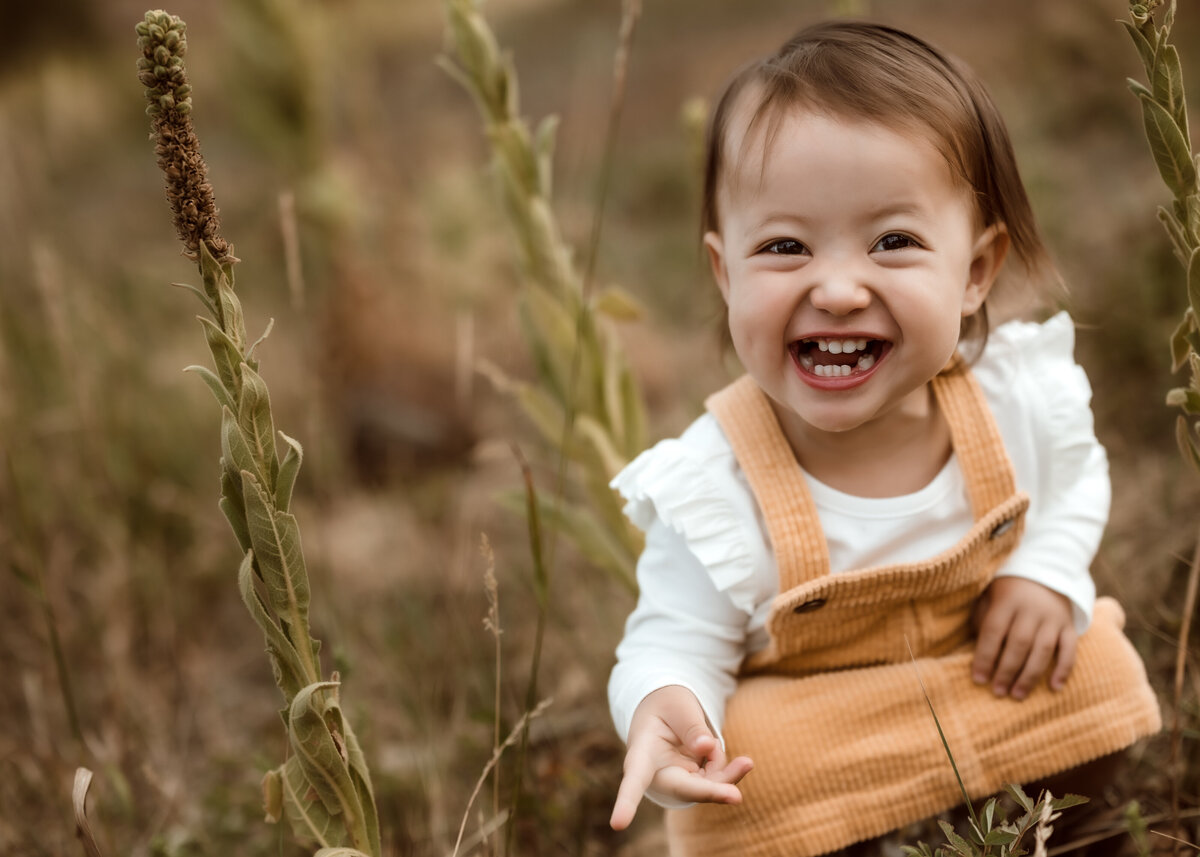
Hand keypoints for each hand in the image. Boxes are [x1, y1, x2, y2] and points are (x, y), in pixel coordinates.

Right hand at [610, 685, 753, 830]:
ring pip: (706, 788)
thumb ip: (691, 726)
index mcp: (642, 751)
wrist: (669, 709)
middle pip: (683, 788)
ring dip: (728, 778)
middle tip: (735, 796)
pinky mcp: (696, 782)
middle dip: (709, 792)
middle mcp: (657, 773)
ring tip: (746, 763)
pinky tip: (744, 763)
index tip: (618, 824)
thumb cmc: (667, 705)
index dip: (627, 801)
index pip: (635, 776)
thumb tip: (706, 748)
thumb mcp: (678, 705)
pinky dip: (731, 773)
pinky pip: (718, 783)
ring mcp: (678, 780)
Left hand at [971, 577, 1076, 699]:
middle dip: (1007, 671)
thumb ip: (982, 620)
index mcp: (1007, 601)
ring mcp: (1053, 618)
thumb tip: (976, 653)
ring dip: (1030, 675)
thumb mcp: (990, 596)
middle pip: (1019, 644)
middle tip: (998, 692)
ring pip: (1043, 650)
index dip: (985, 656)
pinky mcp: (1069, 626)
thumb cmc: (1008, 591)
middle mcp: (1031, 610)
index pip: (994, 631)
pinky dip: (1064, 669)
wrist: (1046, 571)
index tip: (978, 679)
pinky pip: (1070, 649)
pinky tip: (1054, 687)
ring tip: (1017, 695)